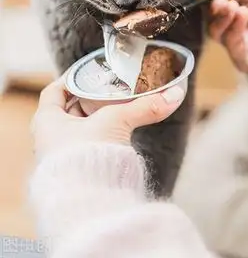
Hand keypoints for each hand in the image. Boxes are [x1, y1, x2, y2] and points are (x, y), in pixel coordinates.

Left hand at [31, 77, 185, 161]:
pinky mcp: (82, 169)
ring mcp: (66, 155)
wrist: (87, 199)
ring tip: (122, 106)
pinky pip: (95, 145)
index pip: (54, 92)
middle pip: (71, 109)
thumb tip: (175, 94)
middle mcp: (51, 138)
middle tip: (112, 87)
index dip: (70, 79)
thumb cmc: (87, 154)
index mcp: (47, 121)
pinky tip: (123, 133)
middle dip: (92, 98)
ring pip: (85, 128)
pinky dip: (108, 136)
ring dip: (102, 118)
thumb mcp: (117, 121)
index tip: (88, 72)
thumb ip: (146, 107)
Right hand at [197, 0, 247, 84]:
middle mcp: (246, 24)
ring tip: (232, 5)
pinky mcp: (245, 60)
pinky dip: (233, 27)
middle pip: (215, 15)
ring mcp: (245, 43)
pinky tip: (244, 17)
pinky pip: (228, 43)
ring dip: (222, 15)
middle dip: (215, 4)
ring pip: (217, 30)